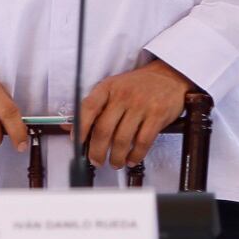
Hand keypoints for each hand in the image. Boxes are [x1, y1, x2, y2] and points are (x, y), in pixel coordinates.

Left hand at [76, 60, 193, 169]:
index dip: (80, 128)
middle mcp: (124, 95)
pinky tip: (131, 159)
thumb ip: (93, 107)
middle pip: (104, 129)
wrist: (168, 76)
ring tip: (115, 162)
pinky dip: (135, 155)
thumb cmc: (138, 85)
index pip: (88, 108)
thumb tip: (70, 127)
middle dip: (97, 151)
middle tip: (96, 160)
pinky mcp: (157, 115)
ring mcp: (141, 105)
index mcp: (109, 87)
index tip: (76, 143)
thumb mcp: (113, 88)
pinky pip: (143, 142)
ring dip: (116, 157)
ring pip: (122, 139)